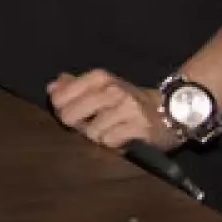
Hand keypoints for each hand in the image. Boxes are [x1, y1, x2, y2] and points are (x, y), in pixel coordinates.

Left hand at [47, 69, 180, 151]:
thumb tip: (52, 87)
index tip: (75, 113)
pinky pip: (110, 142)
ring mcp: (127, 108)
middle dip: (78, 125)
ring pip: (91, 132)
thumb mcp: (102, 86)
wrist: (170, 109)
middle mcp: (112, 89)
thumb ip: (74, 86)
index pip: (60, 98)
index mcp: (99, 77)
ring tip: (112, 130)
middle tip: (93, 125)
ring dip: (99, 136)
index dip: (63, 110)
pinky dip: (114, 144)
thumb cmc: (127, 100)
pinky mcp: (140, 127)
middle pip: (70, 115)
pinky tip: (124, 137)